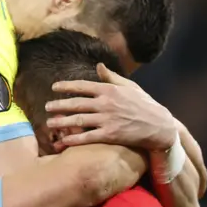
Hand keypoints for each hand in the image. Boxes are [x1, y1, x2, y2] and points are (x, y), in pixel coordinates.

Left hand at [45, 63, 177, 150]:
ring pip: (78, 121)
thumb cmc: (144, 105)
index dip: (66, 86)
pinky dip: (73, 139)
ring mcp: (107, 120)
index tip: (54, 87)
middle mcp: (106, 103)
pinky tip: (63, 140)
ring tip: (49, 123)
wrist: (159, 126)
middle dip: (59, 105)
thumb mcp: (129, 87)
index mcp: (110, 90)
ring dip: (61, 122)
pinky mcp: (110, 135)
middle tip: (46, 107)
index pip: (83, 86)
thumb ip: (111, 77)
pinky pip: (87, 137)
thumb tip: (98, 66)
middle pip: (76, 104)